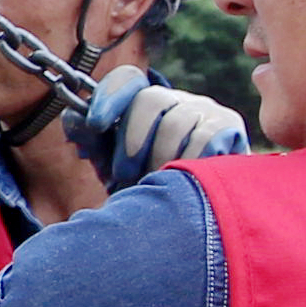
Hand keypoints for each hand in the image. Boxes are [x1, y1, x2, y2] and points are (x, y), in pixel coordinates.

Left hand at [72, 74, 248, 184]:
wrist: (194, 226)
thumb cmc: (152, 193)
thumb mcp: (115, 169)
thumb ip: (94, 142)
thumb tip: (76, 117)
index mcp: (147, 105)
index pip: (128, 80)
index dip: (109, 96)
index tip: (95, 124)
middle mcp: (178, 100)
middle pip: (150, 99)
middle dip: (132, 140)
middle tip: (127, 174)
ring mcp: (206, 110)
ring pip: (176, 121)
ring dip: (160, 158)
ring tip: (159, 182)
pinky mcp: (229, 127)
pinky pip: (204, 137)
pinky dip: (189, 162)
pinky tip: (187, 181)